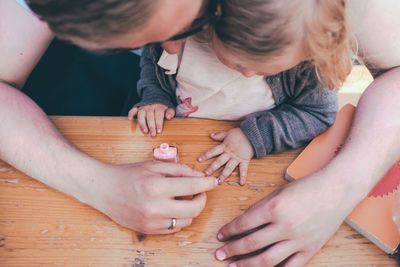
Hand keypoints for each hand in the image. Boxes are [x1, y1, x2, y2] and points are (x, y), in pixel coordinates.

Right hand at [90, 161, 216, 233]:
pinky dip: (179, 218)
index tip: (214, 181)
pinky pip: (174, 228)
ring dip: (191, 209)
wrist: (104, 189)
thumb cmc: (128, 174)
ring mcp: (151, 221)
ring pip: (186, 221)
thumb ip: (179, 169)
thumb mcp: (154, 165)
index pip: (192, 186)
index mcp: (156, 186)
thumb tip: (200, 176)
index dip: (207, 183)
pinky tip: (173, 207)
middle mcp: (154, 207)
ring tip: (184, 198)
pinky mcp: (148, 230)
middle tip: (200, 191)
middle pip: (194, 209)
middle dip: (202, 199)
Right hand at [128, 104, 174, 135]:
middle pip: (150, 116)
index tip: (159, 131)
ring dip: (142, 123)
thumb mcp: (170, 108)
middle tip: (153, 134)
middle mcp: (150, 106)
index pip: (158, 115)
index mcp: (159, 107)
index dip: (159, 123)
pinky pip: (133, 110)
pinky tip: (130, 119)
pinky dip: (131, 114)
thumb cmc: (163, 107)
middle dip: (151, 126)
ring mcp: (143, 107)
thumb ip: (170, 112)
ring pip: (141, 114)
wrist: (156, 97)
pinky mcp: (137, 107)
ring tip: (145, 131)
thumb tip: (168, 117)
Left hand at [198, 128, 253, 184]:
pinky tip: (242, 183)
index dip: (206, 155)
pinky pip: (244, 169)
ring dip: (223, 175)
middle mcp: (229, 153)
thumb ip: (219, 136)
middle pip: (219, 161)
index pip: (213, 151)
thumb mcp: (228, 133)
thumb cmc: (240, 133)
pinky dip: (243, 176)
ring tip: (219, 182)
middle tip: (205, 174)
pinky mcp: (244, 160)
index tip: (199, 160)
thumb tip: (211, 135)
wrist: (253, 134)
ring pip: (229, 167)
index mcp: (224, 147)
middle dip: (212, 168)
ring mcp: (237, 158)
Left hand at [215, 174, 353, 265]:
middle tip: (220, 254)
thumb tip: (243, 223)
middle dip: (232, 250)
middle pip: (251, 244)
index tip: (220, 236)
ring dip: (247, 265)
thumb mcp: (278, 191)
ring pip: (267, 260)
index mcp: (273, 208)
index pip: (243, 224)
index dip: (228, 231)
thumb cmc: (306, 187)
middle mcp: (284, 226)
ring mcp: (298, 240)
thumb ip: (260, 207)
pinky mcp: (310, 249)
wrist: (336, 189)